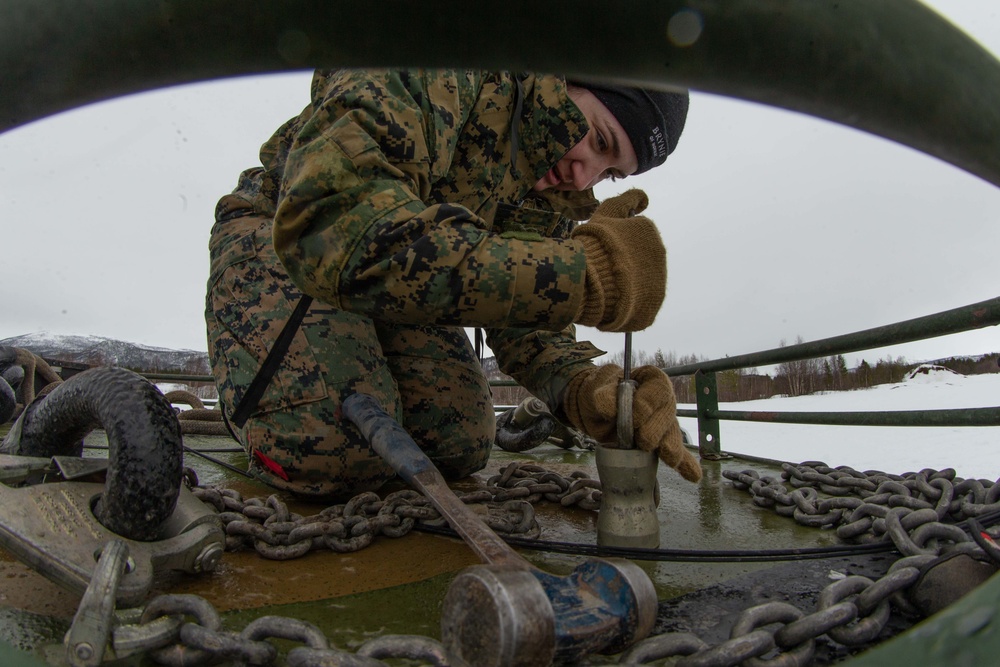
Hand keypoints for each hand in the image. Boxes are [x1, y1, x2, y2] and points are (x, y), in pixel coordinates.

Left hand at [562, 364, 701, 481]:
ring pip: (672, 435)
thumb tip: (609, 407)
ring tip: (671, 459)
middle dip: (657, 430)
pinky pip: (675, 452)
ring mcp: (664, 423)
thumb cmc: (602, 392)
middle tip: (644, 441)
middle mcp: (663, 401)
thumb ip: (604, 395)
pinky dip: (685, 464)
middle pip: (668, 414)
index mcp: (651, 380)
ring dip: (671, 448)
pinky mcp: (660, 442)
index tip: (636, 416)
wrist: (596, 409)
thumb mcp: (598, 389)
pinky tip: (693, 475)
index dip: (649, 404)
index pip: (658, 389)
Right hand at [570, 189, 666, 331]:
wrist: (590, 281)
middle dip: (623, 261)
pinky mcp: (653, 303)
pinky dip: (628, 302)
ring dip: (627, 281)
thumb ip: (628, 199)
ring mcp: (658, 280)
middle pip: (638, 257)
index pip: (632, 236)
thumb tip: (645, 199)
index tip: (600, 248)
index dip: (614, 242)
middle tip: (601, 267)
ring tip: (605, 285)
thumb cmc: (594, 244)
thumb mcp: (607, 212)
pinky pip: (640, 301)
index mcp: (649, 231)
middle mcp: (659, 254)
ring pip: (640, 279)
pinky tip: (612, 300)